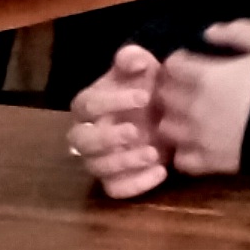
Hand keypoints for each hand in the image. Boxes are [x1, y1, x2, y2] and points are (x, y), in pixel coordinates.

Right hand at [66, 45, 171, 197]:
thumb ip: (134, 60)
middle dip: (106, 138)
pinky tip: (162, 171)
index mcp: (89, 106)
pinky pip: (115, 189)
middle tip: (135, 131)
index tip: (144, 96)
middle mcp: (88, 135)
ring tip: (154, 153)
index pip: (86, 104)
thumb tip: (135, 59)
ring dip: (123, 162)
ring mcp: (100, 159)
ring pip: (97, 167)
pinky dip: (136, 184)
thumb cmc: (148, 88)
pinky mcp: (117, 179)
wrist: (168, 112)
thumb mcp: (145, 70)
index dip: (111, 101)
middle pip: (81, 141)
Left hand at [151, 19, 249, 178]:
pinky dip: (184, 152)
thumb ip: (236, 32)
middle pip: (162, 97)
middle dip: (171, 90)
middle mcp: (193, 107)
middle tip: (186, 89)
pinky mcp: (211, 162)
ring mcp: (199, 137)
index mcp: (204, 76)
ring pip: (166, 129)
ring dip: (174, 121)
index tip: (189, 62)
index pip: (171, 66)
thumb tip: (208, 33)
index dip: (179, 62)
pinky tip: (198, 145)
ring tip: (188, 118)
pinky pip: (182, 160)